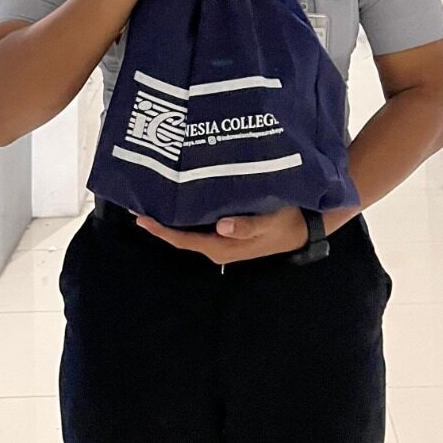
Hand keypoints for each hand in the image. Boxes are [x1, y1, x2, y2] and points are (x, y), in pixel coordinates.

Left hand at [134, 204, 309, 264]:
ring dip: (171, 216)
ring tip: (153, 195)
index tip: (141, 218)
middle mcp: (216, 246)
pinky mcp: (226, 231)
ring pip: (188, 229)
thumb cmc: (284, 224)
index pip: (182, 240)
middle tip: (139, 200)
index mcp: (220, 247)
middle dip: (160, 221)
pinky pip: (199, 224)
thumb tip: (220, 226)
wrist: (303, 227)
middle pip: (180, 236)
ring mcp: (220, 239)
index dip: (161, 230)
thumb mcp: (269, 223)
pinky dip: (186, 212)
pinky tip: (180, 196)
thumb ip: (246, 226)